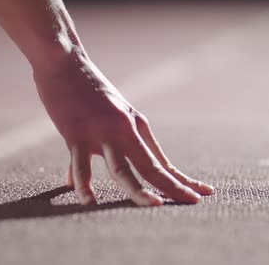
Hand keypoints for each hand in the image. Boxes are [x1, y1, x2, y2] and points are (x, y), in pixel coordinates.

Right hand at [33, 51, 213, 205]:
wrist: (64, 62)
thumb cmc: (82, 91)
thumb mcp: (101, 118)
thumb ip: (91, 151)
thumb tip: (73, 181)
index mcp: (135, 126)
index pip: (161, 161)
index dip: (181, 180)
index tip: (204, 193)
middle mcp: (124, 130)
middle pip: (150, 166)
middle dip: (172, 186)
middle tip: (193, 201)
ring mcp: (101, 132)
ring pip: (122, 169)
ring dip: (138, 189)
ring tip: (154, 206)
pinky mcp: (77, 133)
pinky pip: (82, 165)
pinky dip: (85, 184)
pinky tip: (90, 201)